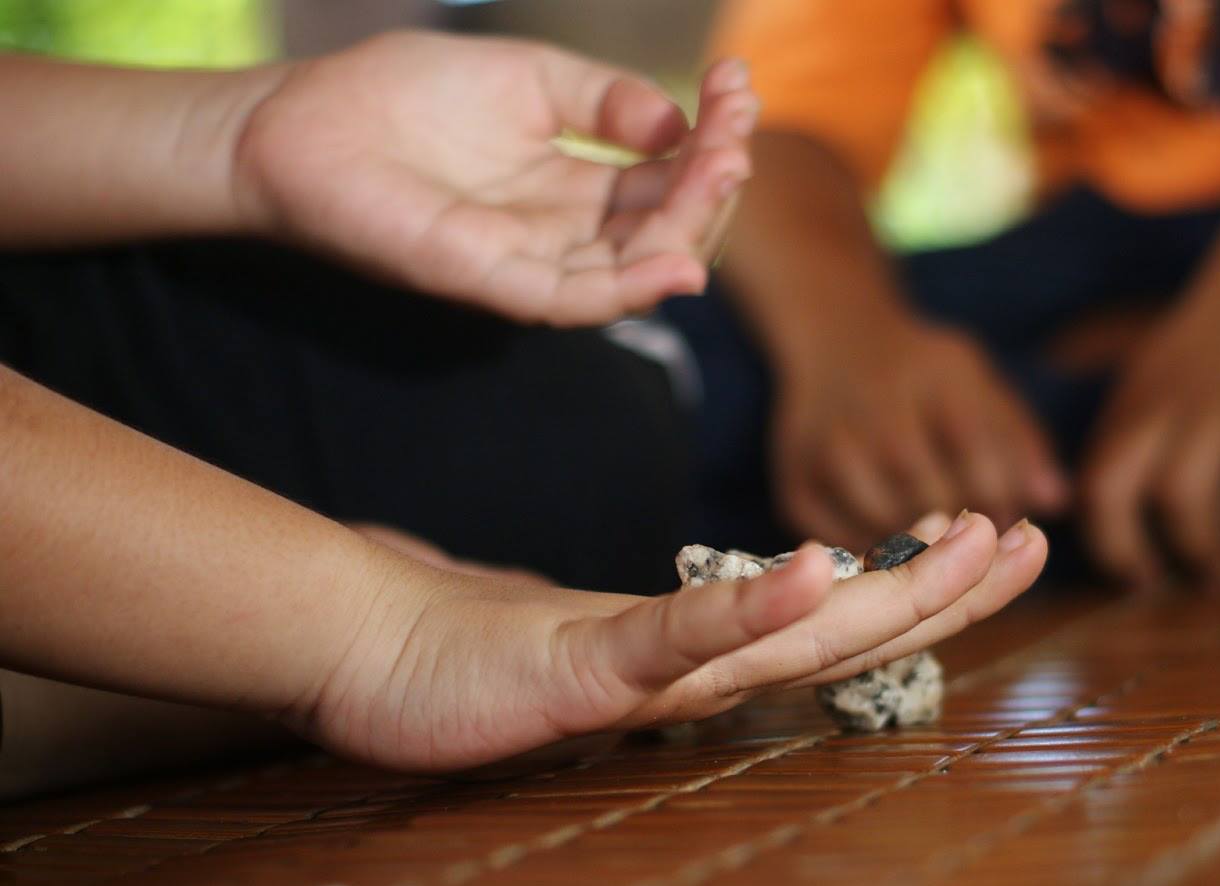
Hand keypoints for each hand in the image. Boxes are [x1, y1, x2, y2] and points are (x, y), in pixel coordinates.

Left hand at [231, 32, 756, 325]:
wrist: (303, 121)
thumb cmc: (404, 94)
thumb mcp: (530, 77)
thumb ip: (604, 100)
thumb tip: (680, 125)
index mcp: (576, 184)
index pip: (668, 177)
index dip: (713, 138)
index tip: (742, 84)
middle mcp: (564, 232)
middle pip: (665, 228)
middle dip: (715, 183)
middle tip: (738, 133)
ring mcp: (530, 261)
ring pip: (633, 270)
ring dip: (689, 232)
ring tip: (725, 175)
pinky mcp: (488, 281)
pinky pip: (572, 300)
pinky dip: (628, 290)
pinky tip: (676, 262)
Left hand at [293, 511, 1047, 771]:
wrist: (368, 653)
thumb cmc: (480, 639)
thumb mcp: (605, 614)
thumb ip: (681, 604)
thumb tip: (741, 579)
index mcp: (709, 654)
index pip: (839, 620)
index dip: (923, 588)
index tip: (994, 538)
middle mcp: (698, 674)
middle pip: (846, 635)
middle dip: (945, 591)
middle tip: (1031, 541)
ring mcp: (648, 677)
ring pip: (794, 641)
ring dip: (892, 598)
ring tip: (973, 546)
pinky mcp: (584, 670)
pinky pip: (679, 639)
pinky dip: (755, 609)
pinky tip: (823, 569)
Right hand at [772, 321, 1069, 550]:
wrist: (834, 341)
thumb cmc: (920, 370)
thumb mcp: (975, 380)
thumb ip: (1018, 436)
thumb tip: (1056, 501)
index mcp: (931, 375)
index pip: (977, 450)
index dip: (1004, 497)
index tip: (1017, 522)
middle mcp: (873, 410)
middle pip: (934, 494)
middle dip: (971, 531)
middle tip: (984, 550)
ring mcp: (828, 449)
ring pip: (890, 525)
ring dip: (925, 551)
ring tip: (944, 553)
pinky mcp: (795, 486)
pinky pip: (845, 542)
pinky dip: (875, 555)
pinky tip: (896, 550)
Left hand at [1080, 205, 1219, 587]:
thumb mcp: (1168, 363)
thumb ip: (1148, 418)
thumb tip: (1136, 481)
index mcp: (1134, 400)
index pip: (1090, 480)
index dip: (1098, 533)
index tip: (1122, 570)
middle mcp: (1160, 406)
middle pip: (1111, 495)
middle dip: (1124, 553)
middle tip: (1150, 590)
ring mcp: (1213, 406)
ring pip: (1180, 500)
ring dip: (1200, 550)